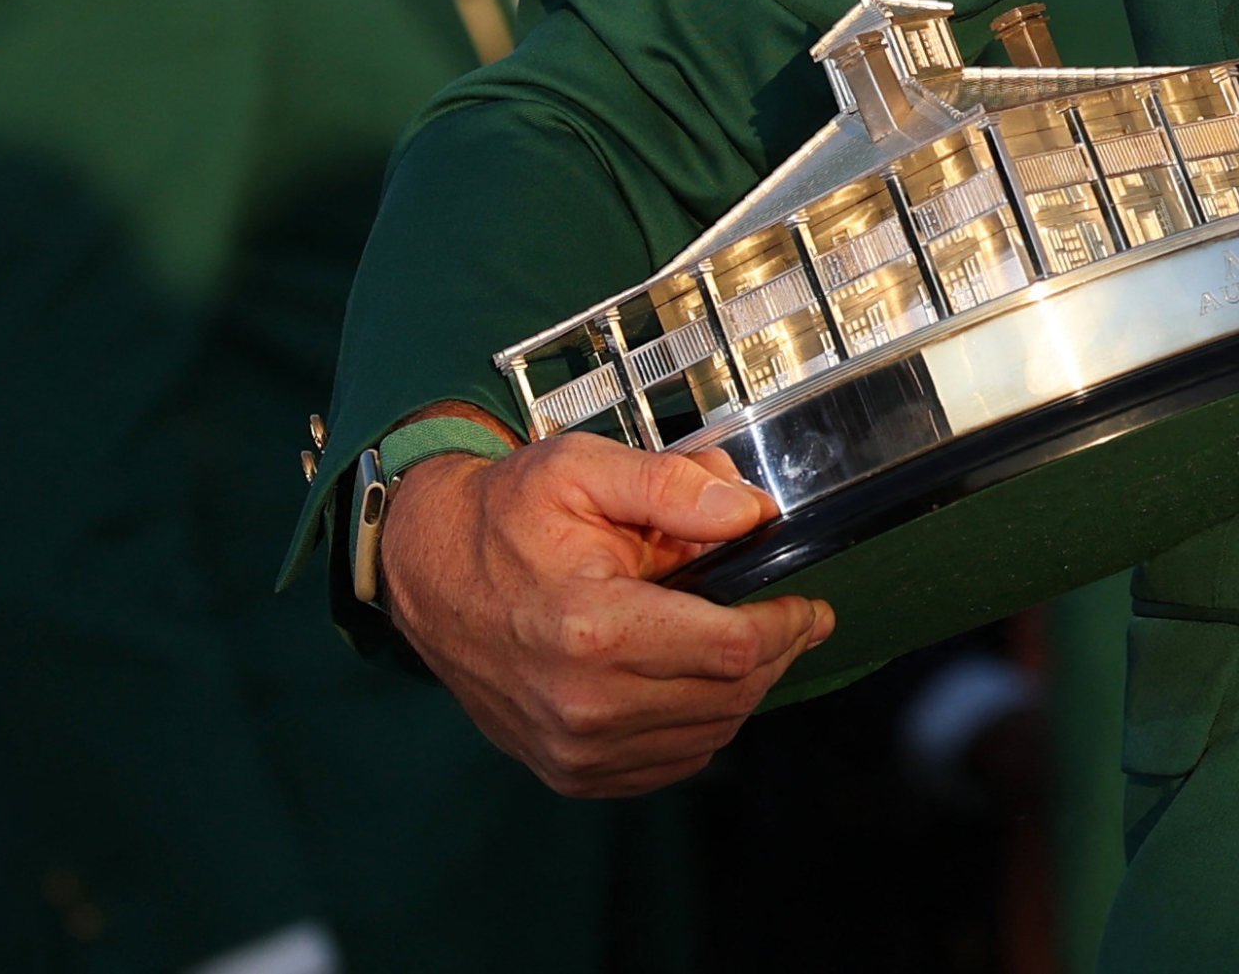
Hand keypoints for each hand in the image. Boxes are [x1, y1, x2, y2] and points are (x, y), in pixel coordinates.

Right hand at [380, 433, 831, 795]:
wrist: (428, 572)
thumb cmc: (503, 516)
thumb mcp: (583, 469)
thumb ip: (673, 485)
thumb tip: (751, 513)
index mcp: (591, 628)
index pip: (731, 648)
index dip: (786, 625)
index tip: (809, 605)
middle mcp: (582, 702)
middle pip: (728, 697)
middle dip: (776, 656)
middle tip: (793, 621)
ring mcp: (572, 747)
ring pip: (705, 736)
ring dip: (742, 693)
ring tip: (749, 644)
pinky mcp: (566, 769)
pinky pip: (667, 765)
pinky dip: (700, 729)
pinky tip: (699, 684)